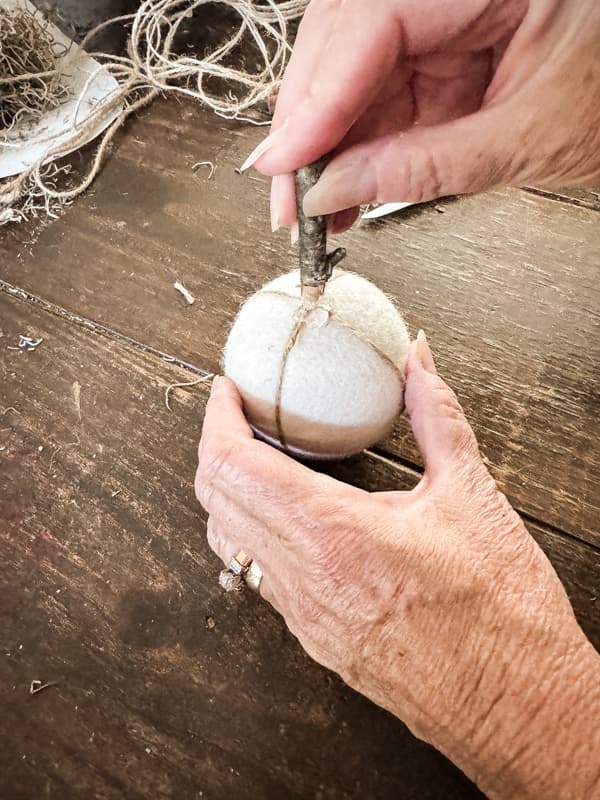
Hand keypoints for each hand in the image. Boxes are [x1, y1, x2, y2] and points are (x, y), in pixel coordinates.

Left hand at [195, 334, 599, 799]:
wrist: (518, 706)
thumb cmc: (502, 611)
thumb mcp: (472, 495)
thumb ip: (435, 414)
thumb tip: (418, 360)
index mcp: (335, 537)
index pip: (236, 467)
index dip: (218, 419)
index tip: (227, 391)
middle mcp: (306, 582)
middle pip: (217, 501)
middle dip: (217, 446)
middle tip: (240, 414)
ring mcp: (304, 618)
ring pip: (229, 542)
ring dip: (230, 491)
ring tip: (259, 456)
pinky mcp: (315, 641)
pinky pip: (259, 577)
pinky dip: (255, 531)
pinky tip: (289, 515)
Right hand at [240, 0, 599, 232]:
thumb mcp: (526, 138)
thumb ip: (425, 167)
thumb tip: (339, 190)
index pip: (372, 22)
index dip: (317, 100)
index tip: (284, 163)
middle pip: (342, 44)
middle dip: (307, 129)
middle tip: (289, 197)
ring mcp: (440, 21)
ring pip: (349, 76)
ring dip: (324, 149)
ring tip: (313, 208)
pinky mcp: (437, 57)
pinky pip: (377, 99)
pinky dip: (355, 151)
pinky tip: (341, 190)